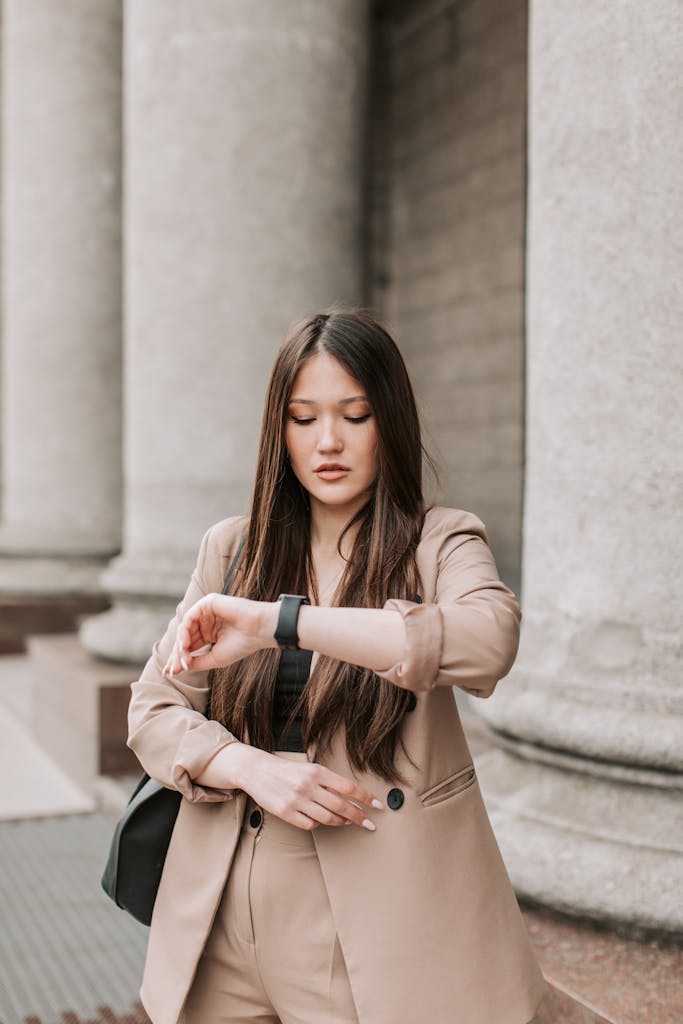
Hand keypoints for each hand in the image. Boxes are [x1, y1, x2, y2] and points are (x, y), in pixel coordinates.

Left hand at [162, 595, 277, 676]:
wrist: (258, 631)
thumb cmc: (241, 645)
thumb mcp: (215, 658)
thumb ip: (197, 661)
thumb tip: (180, 667)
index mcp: (210, 633)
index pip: (190, 646)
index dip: (179, 659)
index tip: (170, 673)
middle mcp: (206, 622)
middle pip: (184, 638)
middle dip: (177, 654)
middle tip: (171, 669)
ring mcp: (206, 611)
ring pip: (185, 628)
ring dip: (180, 645)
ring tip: (182, 659)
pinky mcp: (208, 602)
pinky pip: (190, 617)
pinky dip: (185, 632)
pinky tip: (185, 645)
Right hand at [226, 745, 383, 831]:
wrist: (257, 771)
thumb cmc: (287, 770)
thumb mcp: (309, 769)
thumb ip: (328, 782)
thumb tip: (351, 797)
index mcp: (317, 771)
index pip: (348, 787)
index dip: (366, 797)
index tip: (378, 805)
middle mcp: (308, 785)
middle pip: (341, 805)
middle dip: (359, 816)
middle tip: (370, 823)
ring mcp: (297, 800)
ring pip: (328, 818)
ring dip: (342, 822)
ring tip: (348, 822)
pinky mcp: (286, 813)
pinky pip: (310, 824)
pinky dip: (320, 824)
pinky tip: (324, 821)